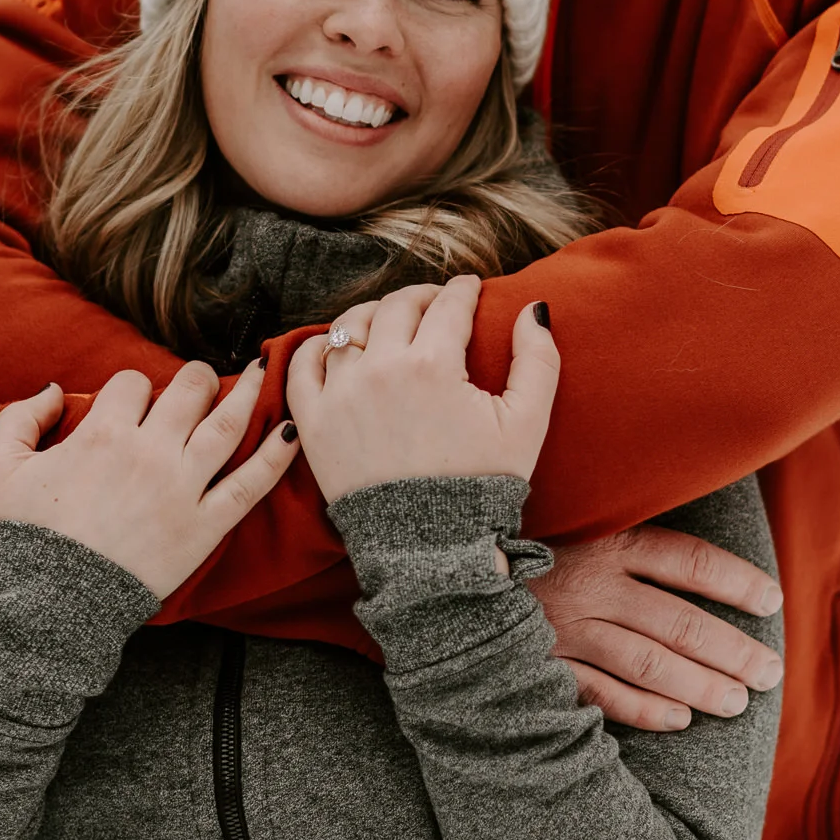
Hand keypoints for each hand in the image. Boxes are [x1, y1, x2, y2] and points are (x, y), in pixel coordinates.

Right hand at [0, 361, 296, 598]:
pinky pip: (252, 484)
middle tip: (197, 382)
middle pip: (188, 389)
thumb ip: (20, 417)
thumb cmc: (23, 538)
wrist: (49, 609)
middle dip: (193, 378)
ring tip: (259, 372)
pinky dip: (277, 455)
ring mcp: (183, 488)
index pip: (130, 383)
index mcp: (103, 433)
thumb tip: (56, 389)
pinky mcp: (206, 526)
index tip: (127, 407)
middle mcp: (150, 452)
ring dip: (246, 391)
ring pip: (228, 423)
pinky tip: (293, 430)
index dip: (128, 389)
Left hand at [287, 276, 558, 500]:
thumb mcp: (527, 423)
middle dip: (423, 296)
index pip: (449, 302)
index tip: (470, 290)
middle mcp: (381, 369)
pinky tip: (336, 348)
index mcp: (433, 364)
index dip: (464, 290)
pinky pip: (302, 364)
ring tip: (390, 322)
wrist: (430, 549)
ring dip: (373, 315)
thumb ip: (538, 359)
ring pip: (348, 325)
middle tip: (437, 304)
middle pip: (399, 305)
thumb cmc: (482, 485)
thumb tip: (533, 308)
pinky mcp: (313, 421)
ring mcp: (341, 394)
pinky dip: (316, 348)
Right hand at [538, 527, 784, 731]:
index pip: (687, 561)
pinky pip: (602, 696)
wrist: (452, 580)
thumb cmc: (530, 549)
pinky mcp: (543, 668)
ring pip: (650, 664)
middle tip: (771, 671)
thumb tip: (700, 560)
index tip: (771, 601)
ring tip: (739, 702)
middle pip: (679, 622)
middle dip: (734, 650)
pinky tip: (680, 721)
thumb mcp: (581, 525)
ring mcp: (566, 630)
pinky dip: (644, 711)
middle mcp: (591, 586)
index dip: (735, 582)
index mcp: (606, 543)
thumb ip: (632, 541)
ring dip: (701, 686)